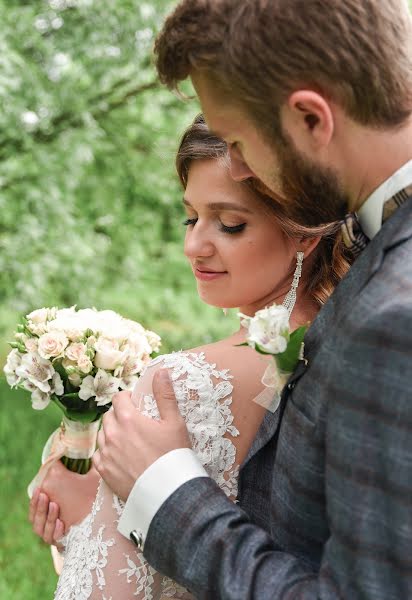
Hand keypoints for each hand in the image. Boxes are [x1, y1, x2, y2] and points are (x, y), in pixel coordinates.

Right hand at [29, 459, 99, 546]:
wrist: (105, 521)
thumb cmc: (92, 501)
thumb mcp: (86, 484)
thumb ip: (78, 471)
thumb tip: (78, 452)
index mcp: (51, 514)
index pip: (35, 510)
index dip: (34, 501)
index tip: (39, 489)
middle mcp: (51, 527)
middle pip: (36, 521)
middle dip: (39, 507)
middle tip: (45, 495)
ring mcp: (57, 536)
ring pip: (42, 531)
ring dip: (47, 518)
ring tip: (54, 505)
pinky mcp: (66, 544)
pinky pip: (55, 541)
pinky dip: (56, 532)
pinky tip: (62, 523)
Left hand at [93, 368, 190, 500]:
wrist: (167, 493)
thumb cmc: (173, 455)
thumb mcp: (174, 422)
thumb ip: (165, 394)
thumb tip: (161, 371)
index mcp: (128, 419)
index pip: (119, 398)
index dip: (128, 399)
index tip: (137, 405)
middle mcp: (112, 434)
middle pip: (109, 416)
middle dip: (119, 415)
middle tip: (135, 423)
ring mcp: (106, 454)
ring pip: (102, 435)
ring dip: (112, 433)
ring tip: (129, 441)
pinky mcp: (104, 472)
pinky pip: (98, 455)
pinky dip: (106, 453)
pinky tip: (120, 457)